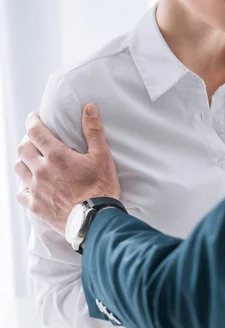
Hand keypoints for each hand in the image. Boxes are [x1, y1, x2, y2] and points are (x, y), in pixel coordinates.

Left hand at [15, 104, 120, 235]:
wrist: (96, 220)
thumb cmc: (101, 187)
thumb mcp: (102, 156)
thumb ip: (93, 130)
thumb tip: (89, 107)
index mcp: (57, 156)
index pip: (35, 132)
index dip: (32, 121)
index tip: (33, 118)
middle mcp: (42, 170)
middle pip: (23, 149)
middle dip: (28, 140)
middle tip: (35, 139)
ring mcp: (36, 189)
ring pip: (18, 168)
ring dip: (24, 161)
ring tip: (32, 160)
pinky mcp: (36, 206)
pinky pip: (21, 192)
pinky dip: (24, 185)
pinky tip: (31, 185)